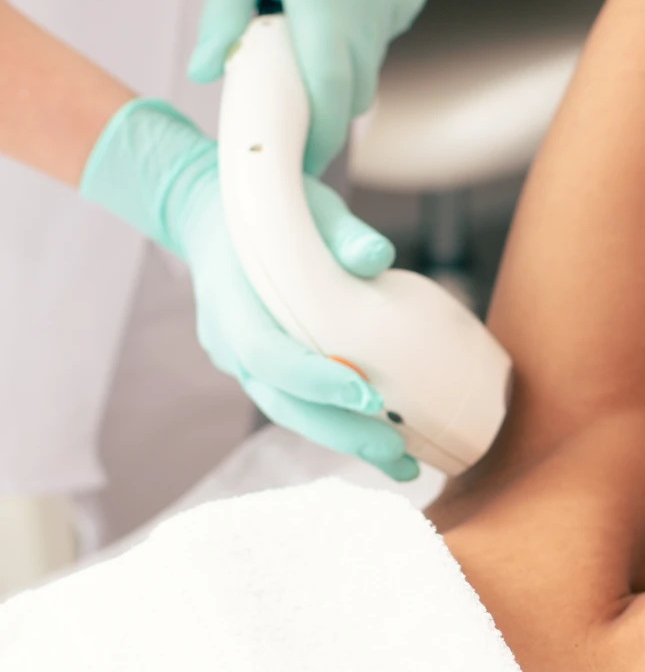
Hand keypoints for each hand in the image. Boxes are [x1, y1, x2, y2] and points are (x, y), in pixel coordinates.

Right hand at [80, 99, 417, 479]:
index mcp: (231, 302)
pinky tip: (385, 442)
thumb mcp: (305, 208)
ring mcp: (241, 363)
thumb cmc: (271, 211)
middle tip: (397, 453)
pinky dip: (338, 425)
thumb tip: (376, 255)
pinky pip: (298, 405)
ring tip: (403, 464)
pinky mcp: (263, 372)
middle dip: (340, 432)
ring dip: (345, 441)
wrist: (214, 217)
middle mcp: (230, 342)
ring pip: (290, 413)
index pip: (268, 354)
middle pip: (281, 402)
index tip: (368, 395)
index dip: (315, 380)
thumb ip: (340, 231)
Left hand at [188, 0, 428, 174]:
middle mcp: (367, 1)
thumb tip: (204, 74)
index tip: (303, 162)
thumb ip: (221, 19)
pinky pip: (383, 41)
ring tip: (314, 28)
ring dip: (341, 69)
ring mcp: (396, 1)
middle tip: (296, 106)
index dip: (319, 135)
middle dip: (327, 109)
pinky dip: (360, 38)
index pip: (329, 87)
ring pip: (371, 69)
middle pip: (355, 92)